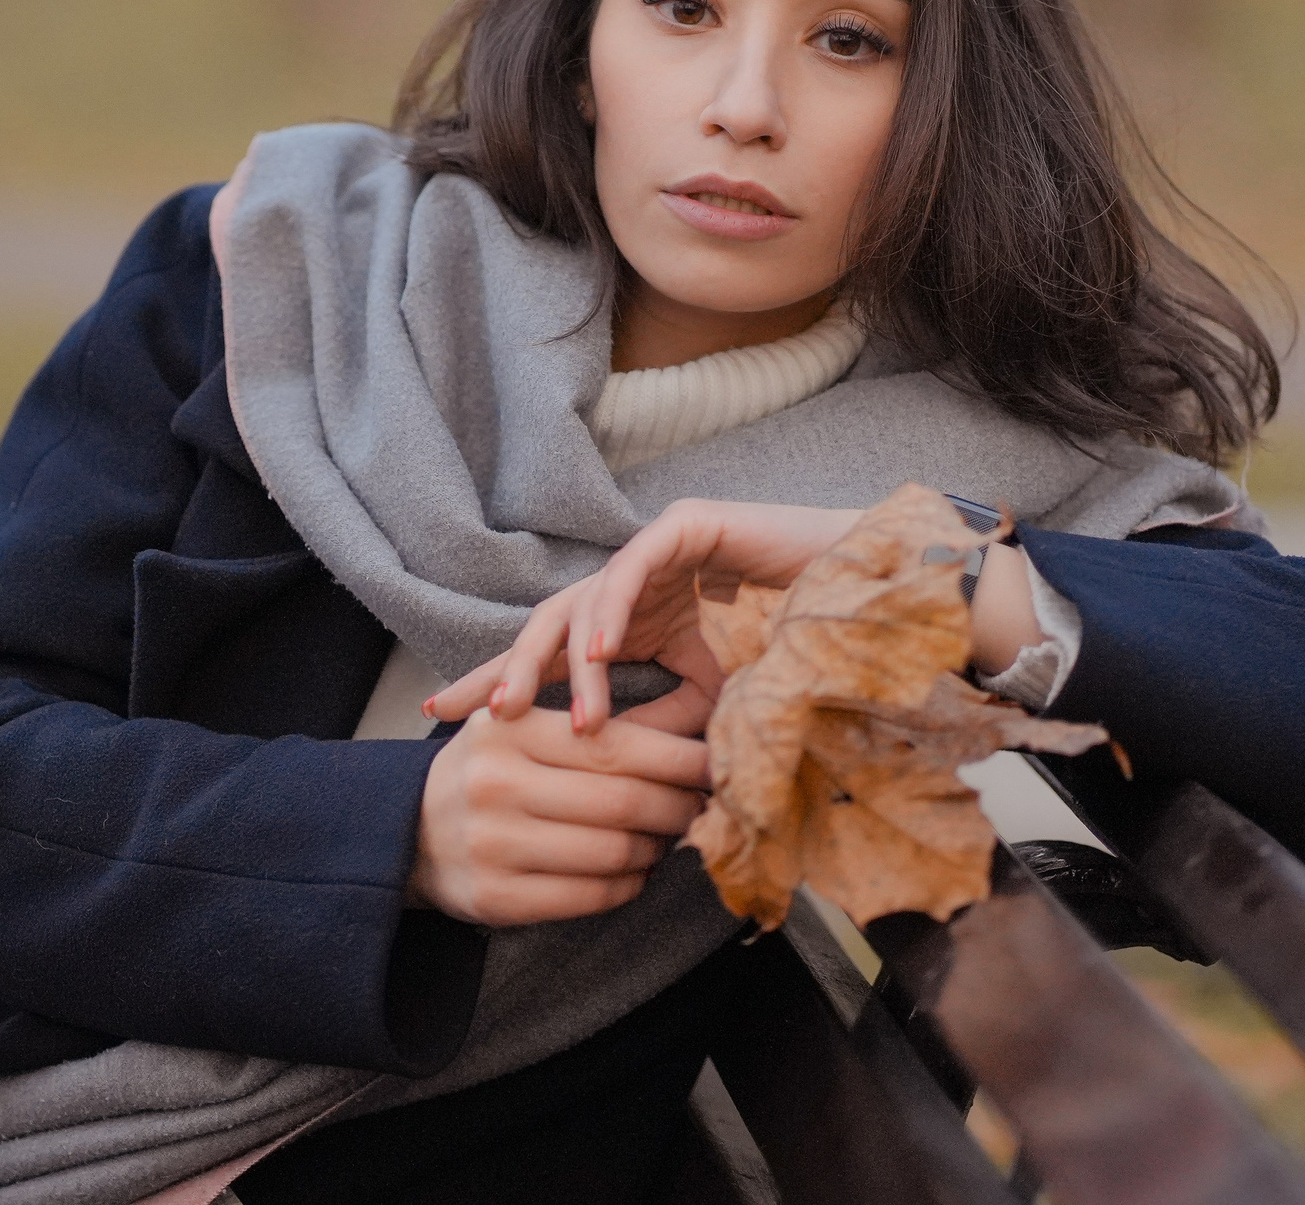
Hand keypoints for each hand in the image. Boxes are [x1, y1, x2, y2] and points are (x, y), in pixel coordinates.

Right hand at [408, 694, 712, 925]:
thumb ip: (589, 725)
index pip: (617, 744)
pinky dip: (627, 886)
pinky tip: (633, 871)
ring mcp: (494, 846)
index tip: (717, 763)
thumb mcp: (520, 727)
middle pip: (624, 801)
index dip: (679, 758)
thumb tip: (687, 747)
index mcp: (510, 729)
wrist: (405, 828)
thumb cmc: (487, 769)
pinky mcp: (495, 899)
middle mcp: (497, 784)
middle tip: (702, 806)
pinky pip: (590, 896)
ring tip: (664, 838)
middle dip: (678, 806)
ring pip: (614, 853)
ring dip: (655, 849)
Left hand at [427, 499, 862, 734]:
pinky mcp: (684, 526)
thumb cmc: (790, 644)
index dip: (501, 682)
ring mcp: (653, 552)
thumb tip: (630, 777)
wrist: (857, 593)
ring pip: (583, 602)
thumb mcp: (714, 699)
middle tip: (474, 715)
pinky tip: (597, 652)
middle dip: (506, 670)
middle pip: (549, 627)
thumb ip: (668, 725)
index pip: (554, 656)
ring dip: (566, 664)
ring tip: (551, 714)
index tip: (447, 717)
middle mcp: (630, 584)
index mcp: (631, 620)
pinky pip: (632, 569)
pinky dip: (612, 609)